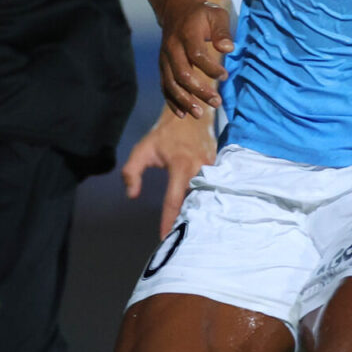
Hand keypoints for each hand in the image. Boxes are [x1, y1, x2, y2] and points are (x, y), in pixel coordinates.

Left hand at [122, 104, 216, 237]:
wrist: (191, 114)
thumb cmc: (164, 135)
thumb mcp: (142, 150)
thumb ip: (131, 172)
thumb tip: (131, 195)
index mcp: (180, 165)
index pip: (174, 200)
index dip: (168, 220)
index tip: (165, 237)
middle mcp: (200, 168)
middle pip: (194, 201)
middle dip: (187, 220)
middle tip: (180, 238)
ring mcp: (213, 168)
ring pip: (206, 196)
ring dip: (199, 211)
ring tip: (192, 229)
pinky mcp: (220, 168)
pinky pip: (213, 188)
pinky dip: (207, 200)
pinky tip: (203, 212)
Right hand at [157, 0, 233, 119]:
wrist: (175, 8)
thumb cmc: (201, 13)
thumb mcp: (215, 14)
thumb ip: (222, 31)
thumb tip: (229, 49)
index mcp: (186, 34)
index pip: (197, 55)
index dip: (211, 68)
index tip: (225, 76)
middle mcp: (172, 48)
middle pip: (182, 74)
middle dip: (199, 91)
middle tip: (217, 102)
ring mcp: (164, 58)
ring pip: (171, 83)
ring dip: (185, 101)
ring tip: (200, 114)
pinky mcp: (162, 66)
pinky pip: (165, 86)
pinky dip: (172, 101)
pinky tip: (183, 114)